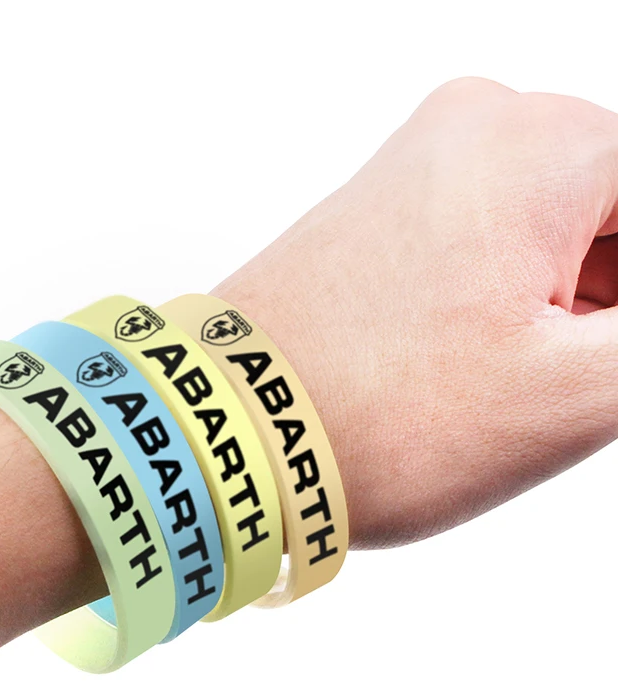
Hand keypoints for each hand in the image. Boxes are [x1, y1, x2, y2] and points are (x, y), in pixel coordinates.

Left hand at [215, 77, 617, 546]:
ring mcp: (417, 164)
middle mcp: (473, 128)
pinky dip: (513, 296)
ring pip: (555, 229)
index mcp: (538, 143)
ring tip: (504, 383)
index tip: (587, 362)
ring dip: (567, 304)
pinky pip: (489, 238)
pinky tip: (474, 363)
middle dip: (606, 301)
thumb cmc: (376, 419)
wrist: (228, 431)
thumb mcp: (574, 394)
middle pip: (613, 212)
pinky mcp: (381, 208)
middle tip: (560, 382)